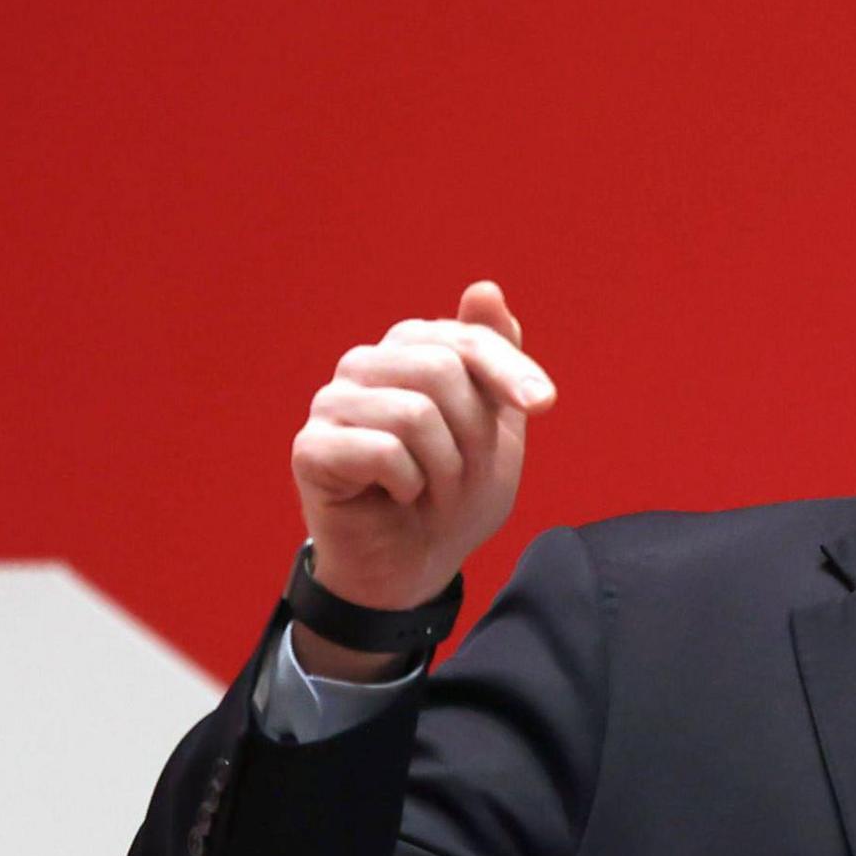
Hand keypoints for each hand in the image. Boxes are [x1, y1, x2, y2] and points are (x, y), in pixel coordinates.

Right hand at [289, 280, 553, 669]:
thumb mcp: (496, 426)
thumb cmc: (455, 495)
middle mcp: (365, 365)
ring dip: (443, 469)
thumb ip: (494, 358)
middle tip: (461, 477)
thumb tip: (485, 288)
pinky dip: (407, 485)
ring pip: (414, 413)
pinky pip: (382, 451)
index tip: (545, 404)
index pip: (468, 339)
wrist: (416, 566)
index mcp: (410, 350)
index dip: (510, 371)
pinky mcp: (311, 448)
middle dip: (473, 437)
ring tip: (429, 492)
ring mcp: (331, 403)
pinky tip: (395, 497)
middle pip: (442, 371)